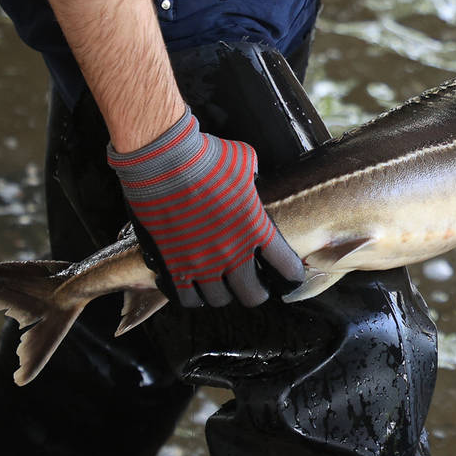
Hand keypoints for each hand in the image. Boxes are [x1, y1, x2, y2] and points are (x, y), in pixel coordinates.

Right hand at [108, 106, 304, 306]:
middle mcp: (232, 252)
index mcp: (256, 229)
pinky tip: (193, 288)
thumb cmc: (206, 156)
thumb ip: (252, 176)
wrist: (164, 160)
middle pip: (253, 295)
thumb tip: (250, 177)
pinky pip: (186, 297)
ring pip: (219, 299)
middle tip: (254, 286)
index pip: (285, 266)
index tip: (290, 275)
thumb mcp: (243, 161)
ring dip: (223, 294)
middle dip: (256, 292)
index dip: (291, 274)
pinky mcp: (174, 264)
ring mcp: (202, 261)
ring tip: (221, 286)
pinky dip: (192, 295)